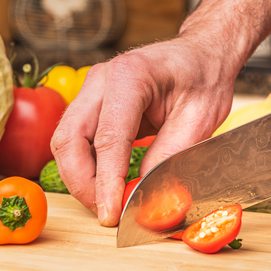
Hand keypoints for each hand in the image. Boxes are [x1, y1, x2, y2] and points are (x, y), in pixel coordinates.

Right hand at [50, 36, 236, 225]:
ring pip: (66, 141)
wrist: (202, 55)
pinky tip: (107, 183)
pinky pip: (77, 139)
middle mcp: (101, 79)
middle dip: (82, 184)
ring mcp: (93, 89)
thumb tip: (144, 199)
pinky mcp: (94, 103)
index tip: (111, 215)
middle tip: (107, 213)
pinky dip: (87, 166)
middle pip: (69, 139)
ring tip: (108, 201)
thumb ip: (168, 159)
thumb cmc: (204, 79)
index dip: (106, 182)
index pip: (107, 138)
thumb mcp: (198, 121)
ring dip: (81, 177)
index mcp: (130, 76)